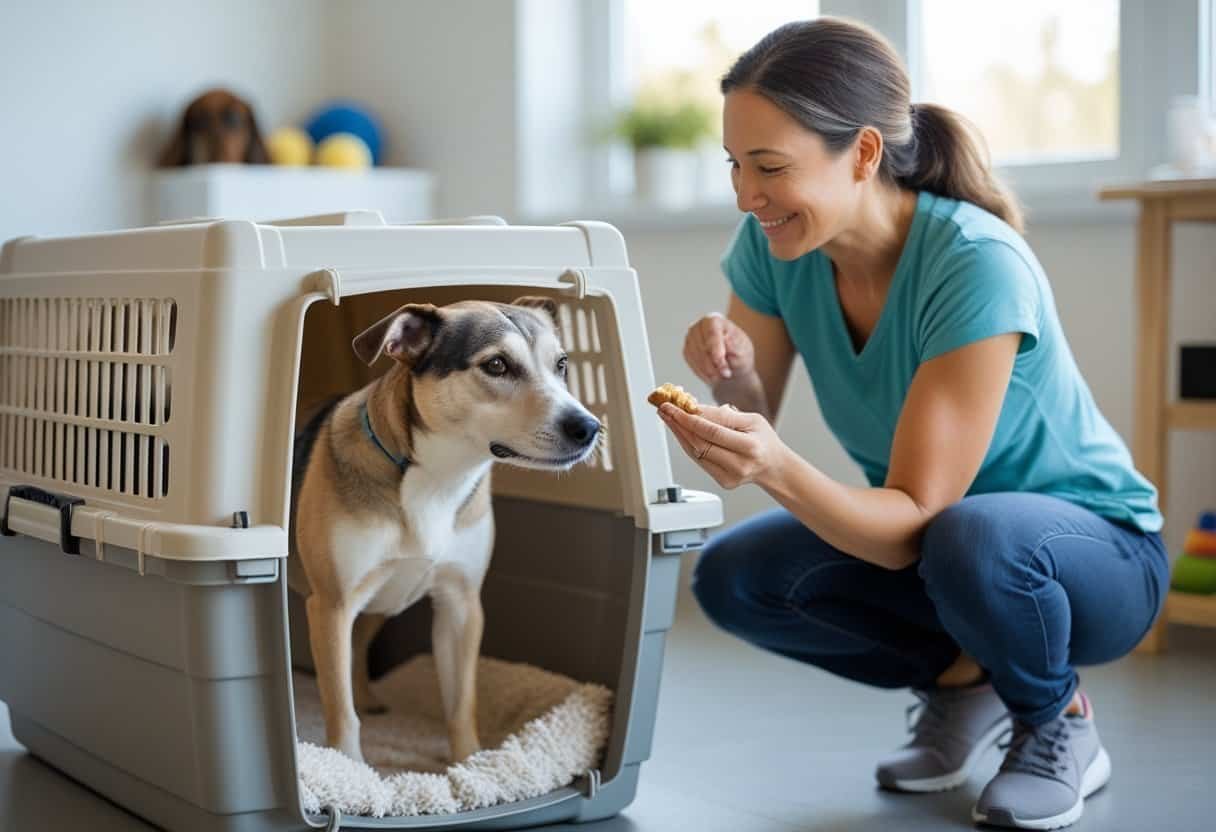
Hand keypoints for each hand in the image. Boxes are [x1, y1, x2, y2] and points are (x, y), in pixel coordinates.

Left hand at [658, 402, 788, 489]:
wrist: (773, 467)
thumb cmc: (763, 440)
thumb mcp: (752, 420)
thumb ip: (724, 416)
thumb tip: (694, 408)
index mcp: (750, 447)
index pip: (712, 431)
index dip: (688, 418)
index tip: (673, 405)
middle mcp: (740, 465)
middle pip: (700, 443)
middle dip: (678, 424)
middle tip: (664, 408)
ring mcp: (730, 476)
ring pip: (696, 452)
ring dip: (678, 433)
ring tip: (667, 417)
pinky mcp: (723, 482)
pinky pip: (699, 460)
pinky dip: (687, 444)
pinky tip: (679, 431)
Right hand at [683, 313, 754, 385]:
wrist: (732, 367)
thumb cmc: (739, 355)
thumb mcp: (742, 351)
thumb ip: (734, 346)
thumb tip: (725, 339)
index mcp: (715, 320)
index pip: (712, 331)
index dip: (715, 346)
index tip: (720, 361)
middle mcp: (699, 326)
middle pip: (702, 345)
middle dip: (713, 363)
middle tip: (726, 374)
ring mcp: (690, 338)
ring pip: (695, 356)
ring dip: (708, 370)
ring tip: (722, 377)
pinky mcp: (687, 351)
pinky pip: (692, 363)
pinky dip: (703, 372)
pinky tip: (713, 376)